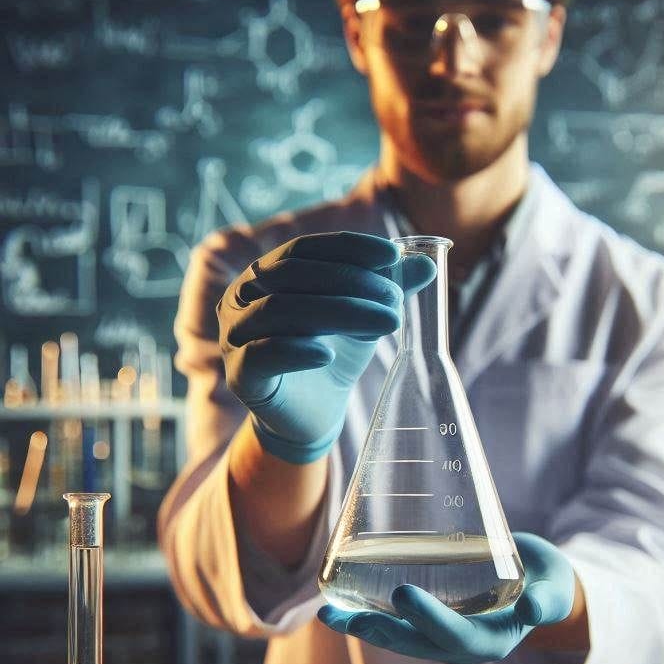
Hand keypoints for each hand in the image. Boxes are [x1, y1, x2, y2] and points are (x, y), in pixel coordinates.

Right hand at [217, 231, 434, 463]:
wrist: (313, 415)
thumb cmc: (332, 355)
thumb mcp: (364, 318)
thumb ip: (388, 289)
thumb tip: (429, 264)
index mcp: (267, 273)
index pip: (305, 248)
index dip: (347, 247)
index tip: (391, 255)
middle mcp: (243, 297)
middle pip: (291, 274)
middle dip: (349, 281)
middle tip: (395, 298)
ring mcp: (235, 335)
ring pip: (279, 310)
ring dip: (337, 312)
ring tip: (385, 323)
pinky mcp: (240, 375)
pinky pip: (262, 355)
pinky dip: (296, 350)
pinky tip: (327, 354)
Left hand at [317, 533, 576, 663]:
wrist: (541, 586)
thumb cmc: (548, 585)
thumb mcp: (554, 590)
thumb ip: (547, 599)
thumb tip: (535, 608)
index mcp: (491, 642)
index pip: (456, 637)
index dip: (429, 618)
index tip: (403, 593)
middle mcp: (462, 646)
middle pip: (416, 644)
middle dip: (382, 631)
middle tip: (349, 616)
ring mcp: (444, 637)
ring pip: (399, 638)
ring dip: (363, 628)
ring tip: (328, 615)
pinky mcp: (433, 622)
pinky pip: (397, 624)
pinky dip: (367, 615)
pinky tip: (339, 604)